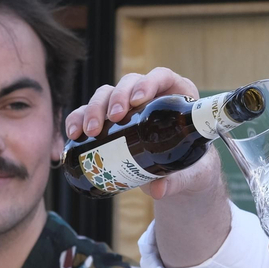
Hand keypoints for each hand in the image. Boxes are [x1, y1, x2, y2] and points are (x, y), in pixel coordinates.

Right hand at [64, 66, 221, 199]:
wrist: (181, 178)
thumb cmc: (194, 169)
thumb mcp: (194, 174)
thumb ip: (179, 180)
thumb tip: (158, 190)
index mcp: (176, 97)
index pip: (161, 77)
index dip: (148, 82)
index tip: (138, 101)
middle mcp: (149, 96)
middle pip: (128, 83)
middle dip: (116, 98)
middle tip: (114, 119)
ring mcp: (127, 108)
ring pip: (105, 95)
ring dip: (94, 109)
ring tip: (91, 132)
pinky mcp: (109, 122)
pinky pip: (89, 113)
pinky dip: (78, 120)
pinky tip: (74, 135)